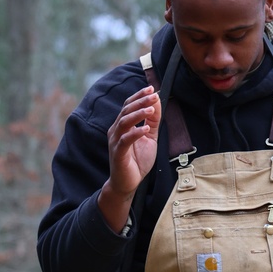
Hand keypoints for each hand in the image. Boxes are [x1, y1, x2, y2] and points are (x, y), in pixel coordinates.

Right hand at [98, 86, 160, 231]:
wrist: (126, 183)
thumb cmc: (136, 161)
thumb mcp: (149, 138)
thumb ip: (152, 121)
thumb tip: (157, 102)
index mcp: (122, 126)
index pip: (128, 105)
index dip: (139, 96)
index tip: (152, 88)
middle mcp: (116, 131)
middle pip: (126, 110)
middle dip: (140, 101)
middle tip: (153, 95)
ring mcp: (116, 142)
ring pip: (124, 122)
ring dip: (137, 114)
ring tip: (150, 109)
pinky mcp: (118, 154)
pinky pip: (125, 140)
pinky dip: (135, 133)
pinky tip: (145, 129)